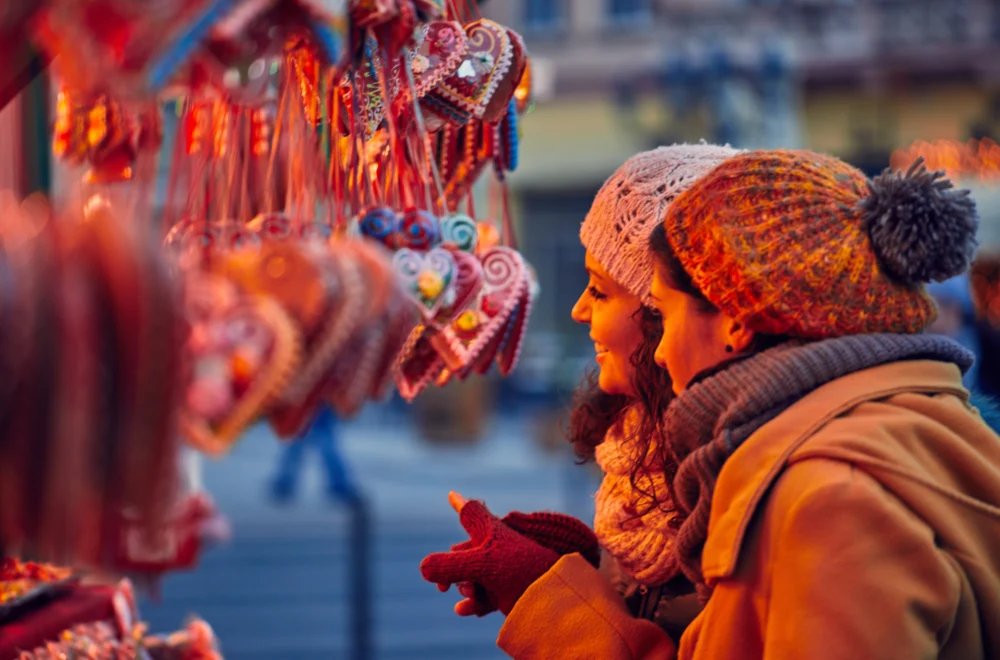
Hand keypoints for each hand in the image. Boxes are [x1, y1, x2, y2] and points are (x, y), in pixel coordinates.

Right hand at [421, 493, 559, 615]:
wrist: (558, 596)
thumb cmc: (522, 570)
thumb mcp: (480, 564)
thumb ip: (448, 565)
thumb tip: (423, 568)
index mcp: (492, 530)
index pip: (470, 513)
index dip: (459, 504)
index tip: (451, 493)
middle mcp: (497, 547)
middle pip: (463, 553)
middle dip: (452, 569)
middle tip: (443, 585)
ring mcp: (503, 570)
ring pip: (472, 576)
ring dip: (464, 587)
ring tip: (470, 597)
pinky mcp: (509, 591)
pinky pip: (484, 594)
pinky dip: (473, 602)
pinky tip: (464, 610)